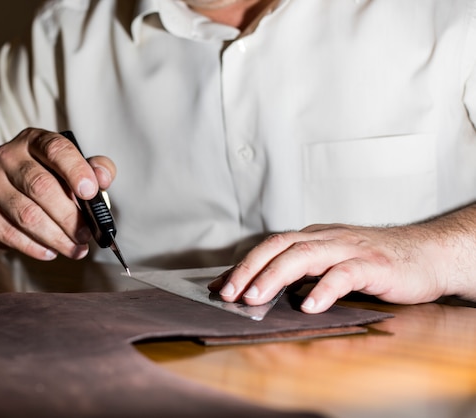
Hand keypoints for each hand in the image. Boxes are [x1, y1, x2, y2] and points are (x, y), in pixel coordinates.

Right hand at [0, 128, 115, 260]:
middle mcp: (7, 156)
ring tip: (75, 249)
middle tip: (86, 235)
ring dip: (56, 237)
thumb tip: (103, 177)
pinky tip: (50, 252)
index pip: (55, 149)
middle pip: (41, 187)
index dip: (76, 170)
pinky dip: (34, 247)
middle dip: (69, 216)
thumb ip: (92, 168)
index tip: (91, 192)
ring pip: (26, 215)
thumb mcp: (67, 168)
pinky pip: (9, 233)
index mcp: (33, 140)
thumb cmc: (41, 180)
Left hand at [208, 223, 452, 312]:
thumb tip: (262, 290)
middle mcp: (326, 238)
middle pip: (280, 246)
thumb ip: (301, 273)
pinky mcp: (373, 265)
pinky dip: (323, 289)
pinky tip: (309, 306)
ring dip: (275, 276)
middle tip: (228, 294)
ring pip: (305, 255)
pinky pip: (344, 274)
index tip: (218, 286)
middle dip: (249, 269)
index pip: (270, 246)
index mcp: (314, 238)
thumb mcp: (332, 263)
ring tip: (255, 298)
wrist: (427, 253)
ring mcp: (349, 249)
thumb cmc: (376, 262)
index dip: (243, 264)